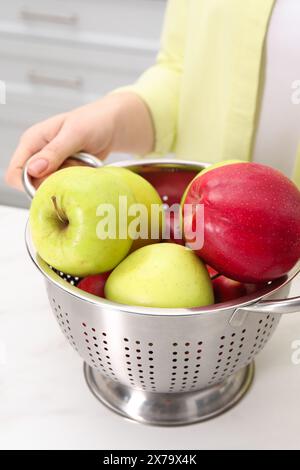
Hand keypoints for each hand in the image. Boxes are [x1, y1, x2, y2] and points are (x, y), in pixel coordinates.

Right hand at [5, 92, 153, 189]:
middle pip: (33, 185)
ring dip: (66, 182)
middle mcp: (38, 154)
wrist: (112, 125)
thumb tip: (34, 169)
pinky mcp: (64, 172)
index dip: (28, 184)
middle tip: (73, 170)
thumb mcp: (75, 134)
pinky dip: (75, 182)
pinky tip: (84, 168)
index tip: (50, 184)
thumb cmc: (94, 121)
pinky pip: (64, 186)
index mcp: (32, 141)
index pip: (15, 173)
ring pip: (50, 187)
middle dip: (53, 183)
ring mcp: (51, 165)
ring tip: (81, 165)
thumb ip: (54, 152)